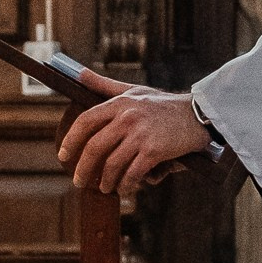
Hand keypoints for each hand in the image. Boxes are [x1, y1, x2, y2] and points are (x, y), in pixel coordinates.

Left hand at [61, 85, 213, 196]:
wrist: (198, 115)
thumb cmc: (163, 105)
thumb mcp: (134, 90)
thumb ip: (103, 84)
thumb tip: (78, 73)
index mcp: (120, 103)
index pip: (86, 121)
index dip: (71, 140)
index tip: (63, 155)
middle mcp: (128, 117)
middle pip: (95, 147)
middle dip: (84, 169)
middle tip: (79, 181)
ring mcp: (141, 134)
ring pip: (113, 164)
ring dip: (106, 181)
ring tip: (105, 188)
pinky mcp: (154, 150)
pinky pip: (133, 173)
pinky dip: (127, 184)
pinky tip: (125, 189)